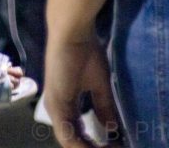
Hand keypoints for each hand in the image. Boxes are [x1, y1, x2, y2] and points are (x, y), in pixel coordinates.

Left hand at [44, 28, 119, 147]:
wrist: (72, 31)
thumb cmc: (85, 51)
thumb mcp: (99, 86)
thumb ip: (103, 108)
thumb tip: (113, 130)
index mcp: (65, 105)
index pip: (78, 133)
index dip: (95, 144)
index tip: (114, 146)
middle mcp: (57, 109)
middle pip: (73, 141)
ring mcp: (54, 107)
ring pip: (69, 142)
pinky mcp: (55, 104)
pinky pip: (66, 135)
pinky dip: (81, 146)